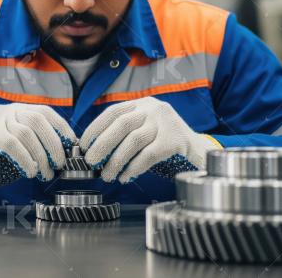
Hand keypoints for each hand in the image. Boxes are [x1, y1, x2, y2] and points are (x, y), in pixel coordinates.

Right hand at [0, 103, 75, 198]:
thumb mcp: (19, 146)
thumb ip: (37, 144)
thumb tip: (65, 153)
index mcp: (17, 110)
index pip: (45, 112)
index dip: (61, 127)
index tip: (72, 145)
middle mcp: (7, 111)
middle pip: (38, 120)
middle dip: (54, 144)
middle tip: (60, 163)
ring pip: (27, 134)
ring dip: (41, 156)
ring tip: (45, 174)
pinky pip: (12, 145)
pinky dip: (26, 160)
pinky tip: (31, 172)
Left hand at [79, 97, 220, 183]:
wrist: (198, 150)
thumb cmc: (164, 142)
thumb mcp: (145, 128)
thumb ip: (124, 132)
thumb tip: (93, 150)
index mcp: (142, 104)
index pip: (113, 112)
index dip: (95, 128)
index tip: (83, 145)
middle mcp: (153, 109)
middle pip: (121, 124)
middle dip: (102, 144)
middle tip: (90, 162)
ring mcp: (165, 123)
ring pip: (133, 141)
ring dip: (116, 161)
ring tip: (107, 175)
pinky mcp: (174, 140)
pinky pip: (148, 155)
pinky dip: (133, 168)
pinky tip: (125, 177)